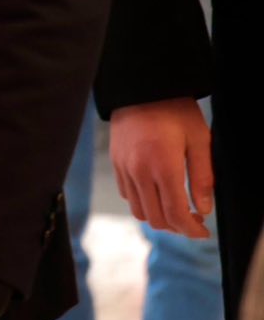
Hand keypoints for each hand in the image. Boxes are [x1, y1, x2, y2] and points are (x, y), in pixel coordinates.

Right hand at [112, 97, 214, 237]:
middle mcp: (139, 171)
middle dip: (177, 227)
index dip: (192, 230)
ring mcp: (124, 168)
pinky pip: (127, 194)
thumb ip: (203, 177)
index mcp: (163, 166)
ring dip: (159, 217)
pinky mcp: (115, 162)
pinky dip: (143, 203)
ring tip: (176, 209)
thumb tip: (203, 209)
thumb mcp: (199, 140)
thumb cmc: (174, 110)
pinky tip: (158, 193)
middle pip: (156, 218)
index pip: (176, 213)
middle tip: (194, 220)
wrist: (140, 87)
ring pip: (139, 211)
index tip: (203, 232)